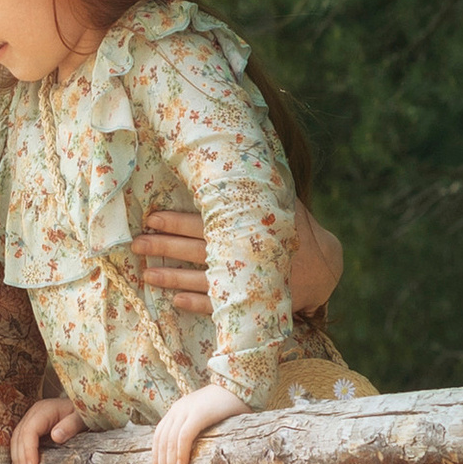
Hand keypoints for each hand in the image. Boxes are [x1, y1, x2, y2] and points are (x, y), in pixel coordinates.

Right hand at [9, 395, 87, 463]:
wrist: (81, 409)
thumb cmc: (82, 413)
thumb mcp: (81, 417)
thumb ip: (70, 425)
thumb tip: (55, 436)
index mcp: (43, 411)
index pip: (29, 430)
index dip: (28, 449)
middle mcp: (32, 415)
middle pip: (19, 437)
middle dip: (21, 460)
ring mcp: (29, 422)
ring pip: (16, 442)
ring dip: (18, 462)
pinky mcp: (30, 431)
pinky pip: (20, 444)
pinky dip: (19, 458)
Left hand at [134, 203, 343, 315]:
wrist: (326, 270)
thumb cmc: (298, 232)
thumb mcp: (285, 204)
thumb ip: (260, 189)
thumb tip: (240, 157)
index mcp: (247, 228)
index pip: (204, 223)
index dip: (175, 221)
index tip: (151, 218)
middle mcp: (242, 254)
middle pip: (195, 250)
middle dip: (164, 247)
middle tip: (136, 245)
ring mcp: (245, 282)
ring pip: (200, 280)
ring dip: (171, 278)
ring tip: (146, 275)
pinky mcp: (250, 303)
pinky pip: (218, 306)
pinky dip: (196, 304)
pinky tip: (174, 301)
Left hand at [148, 380, 246, 463]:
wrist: (239, 385)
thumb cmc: (226, 407)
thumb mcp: (205, 419)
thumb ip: (196, 433)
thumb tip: (193, 459)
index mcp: (176, 412)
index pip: (158, 439)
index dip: (157, 459)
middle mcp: (177, 410)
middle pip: (162, 444)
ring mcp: (187, 410)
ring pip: (171, 442)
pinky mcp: (200, 413)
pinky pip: (185, 435)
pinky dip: (181, 451)